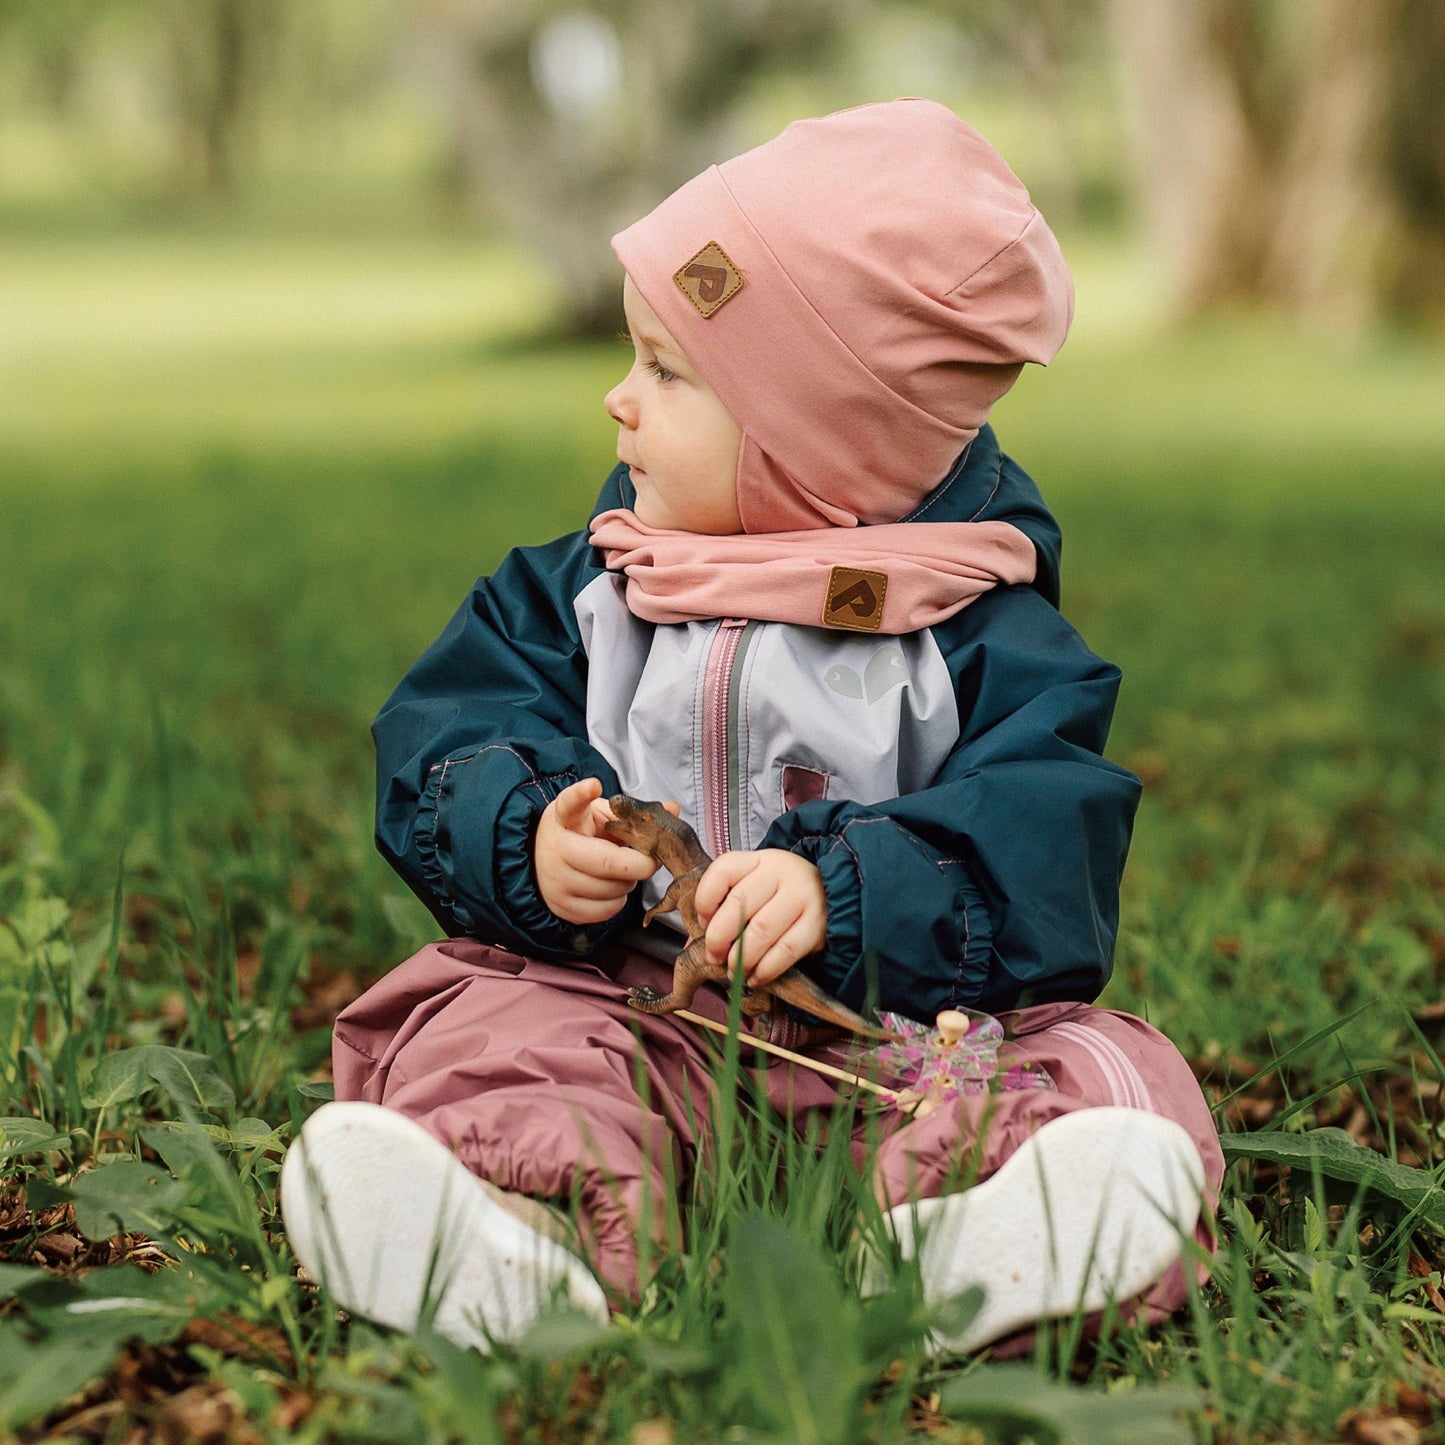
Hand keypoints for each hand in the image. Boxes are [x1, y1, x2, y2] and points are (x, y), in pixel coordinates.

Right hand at [534, 778, 672, 924]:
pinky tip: (610, 887)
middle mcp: (555, 850)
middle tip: (648, 858)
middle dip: (640, 863)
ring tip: (620, 871)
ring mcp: (556, 882)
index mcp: (564, 818)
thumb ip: (632, 813)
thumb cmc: (581, 835)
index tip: (594, 785)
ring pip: (613, 889)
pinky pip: (607, 910)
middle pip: (609, 862)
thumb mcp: (600, 816)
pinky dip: (618, 900)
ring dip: (629, 882)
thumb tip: (672, 809)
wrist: (545, 863)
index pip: (570, 803)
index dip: (581, 794)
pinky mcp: (563, 908)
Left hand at [694, 849, 826, 987]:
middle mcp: (780, 872)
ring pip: (761, 930)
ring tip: (733, 971)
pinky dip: (766, 969)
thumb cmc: (780, 893)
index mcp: (757, 860)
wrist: (830, 892)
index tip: (701, 923)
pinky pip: (785, 951)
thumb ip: (723, 910)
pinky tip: (755, 977)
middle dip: (719, 937)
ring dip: (741, 957)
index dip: (705, 899)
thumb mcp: (754, 887)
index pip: (723, 871)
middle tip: (714, 956)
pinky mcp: (817, 924)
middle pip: (739, 905)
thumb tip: (691, 948)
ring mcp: (801, 896)